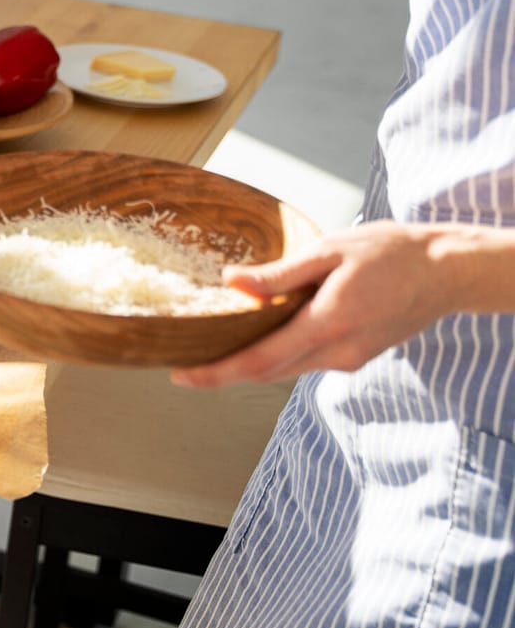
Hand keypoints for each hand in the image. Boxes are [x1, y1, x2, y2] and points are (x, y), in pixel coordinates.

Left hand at [172, 221, 460, 387]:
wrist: (447, 271)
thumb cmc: (390, 252)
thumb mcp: (330, 251)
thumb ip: (280, 273)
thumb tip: (231, 283)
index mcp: (328, 324)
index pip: (258, 360)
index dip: (215, 373)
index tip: (180, 376)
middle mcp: (337, 352)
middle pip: (266, 372)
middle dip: (222, 372)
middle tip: (182, 364)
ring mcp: (348, 359)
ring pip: (286, 369)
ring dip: (249, 364)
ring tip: (210, 349)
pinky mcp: (355, 356)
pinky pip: (305, 361)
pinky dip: (277, 354)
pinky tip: (259, 337)